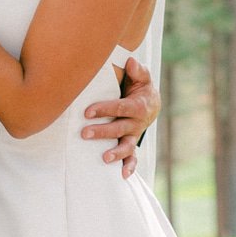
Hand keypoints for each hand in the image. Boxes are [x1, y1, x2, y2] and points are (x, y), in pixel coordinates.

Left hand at [82, 55, 159, 180]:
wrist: (151, 103)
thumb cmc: (139, 87)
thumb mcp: (141, 77)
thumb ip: (137, 70)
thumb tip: (130, 60)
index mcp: (137, 106)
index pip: (119, 108)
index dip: (104, 109)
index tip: (87, 112)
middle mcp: (137, 123)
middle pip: (119, 128)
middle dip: (102, 132)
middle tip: (84, 133)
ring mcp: (134, 135)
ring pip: (126, 146)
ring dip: (116, 153)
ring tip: (104, 158)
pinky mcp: (132, 144)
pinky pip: (132, 158)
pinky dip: (129, 167)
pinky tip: (122, 175)